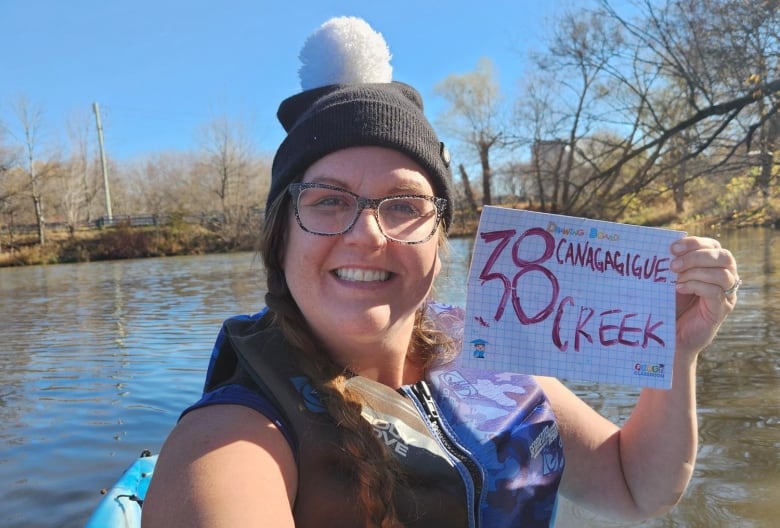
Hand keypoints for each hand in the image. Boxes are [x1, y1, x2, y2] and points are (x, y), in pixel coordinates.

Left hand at [670, 236, 738, 357]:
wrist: (673, 334)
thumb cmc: (672, 303)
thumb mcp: (672, 279)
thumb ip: (674, 264)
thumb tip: (663, 247)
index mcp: (715, 265)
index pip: (713, 245)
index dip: (694, 243)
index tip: (672, 248)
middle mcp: (727, 277)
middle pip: (724, 256)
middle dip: (696, 256)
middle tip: (673, 265)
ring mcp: (727, 294)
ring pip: (722, 274)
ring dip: (696, 272)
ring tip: (675, 279)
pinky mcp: (722, 309)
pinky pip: (716, 292)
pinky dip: (696, 286)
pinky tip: (680, 289)